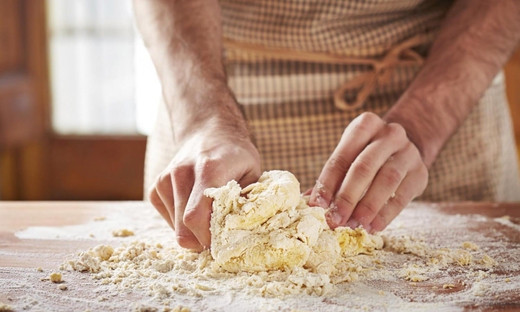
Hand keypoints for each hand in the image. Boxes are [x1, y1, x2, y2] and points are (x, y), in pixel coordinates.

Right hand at [148, 125, 260, 250]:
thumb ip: (248, 201)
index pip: (196, 217)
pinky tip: (195, 207)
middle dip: (201, 241)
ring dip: (193, 232)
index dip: (207, 239)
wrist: (210, 131)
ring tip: (210, 217)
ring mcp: (165, 179)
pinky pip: (168, 219)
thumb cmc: (236, 155)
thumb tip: (242, 232)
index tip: (223, 245)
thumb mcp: (253, 173)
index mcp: (209, 169)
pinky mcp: (157, 186)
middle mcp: (181, 173)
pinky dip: (182, 223)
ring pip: (175, 227)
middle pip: (183, 227)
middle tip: (219, 240)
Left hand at [308, 112, 427, 232]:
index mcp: (365, 125)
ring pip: (387, 180)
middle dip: (347, 197)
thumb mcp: (349, 156)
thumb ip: (331, 178)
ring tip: (354, 225)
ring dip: (368, 206)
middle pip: (364, 167)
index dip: (327, 183)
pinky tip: (373, 226)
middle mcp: (389, 134)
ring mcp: (408, 151)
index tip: (317, 205)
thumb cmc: (367, 155)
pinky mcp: (421, 172)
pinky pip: (404, 195)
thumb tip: (308, 203)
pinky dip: (387, 213)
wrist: (404, 149)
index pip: (341, 157)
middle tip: (335, 220)